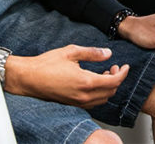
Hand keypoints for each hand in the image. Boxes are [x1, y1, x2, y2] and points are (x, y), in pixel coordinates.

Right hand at [3, 45, 128, 107]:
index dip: (123, 73)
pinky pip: (93, 103)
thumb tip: (108, 53)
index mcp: (86, 81)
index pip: (114, 81)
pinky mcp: (72, 104)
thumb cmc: (46, 64)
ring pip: (103, 99)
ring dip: (108, 87)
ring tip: (104, 73)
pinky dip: (99, 94)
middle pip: (111, 91)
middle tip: (113, 67)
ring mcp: (78, 102)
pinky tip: (93, 82)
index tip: (125, 66)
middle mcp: (83, 95)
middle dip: (116, 79)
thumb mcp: (71, 52)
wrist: (28, 78)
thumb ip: (92, 53)